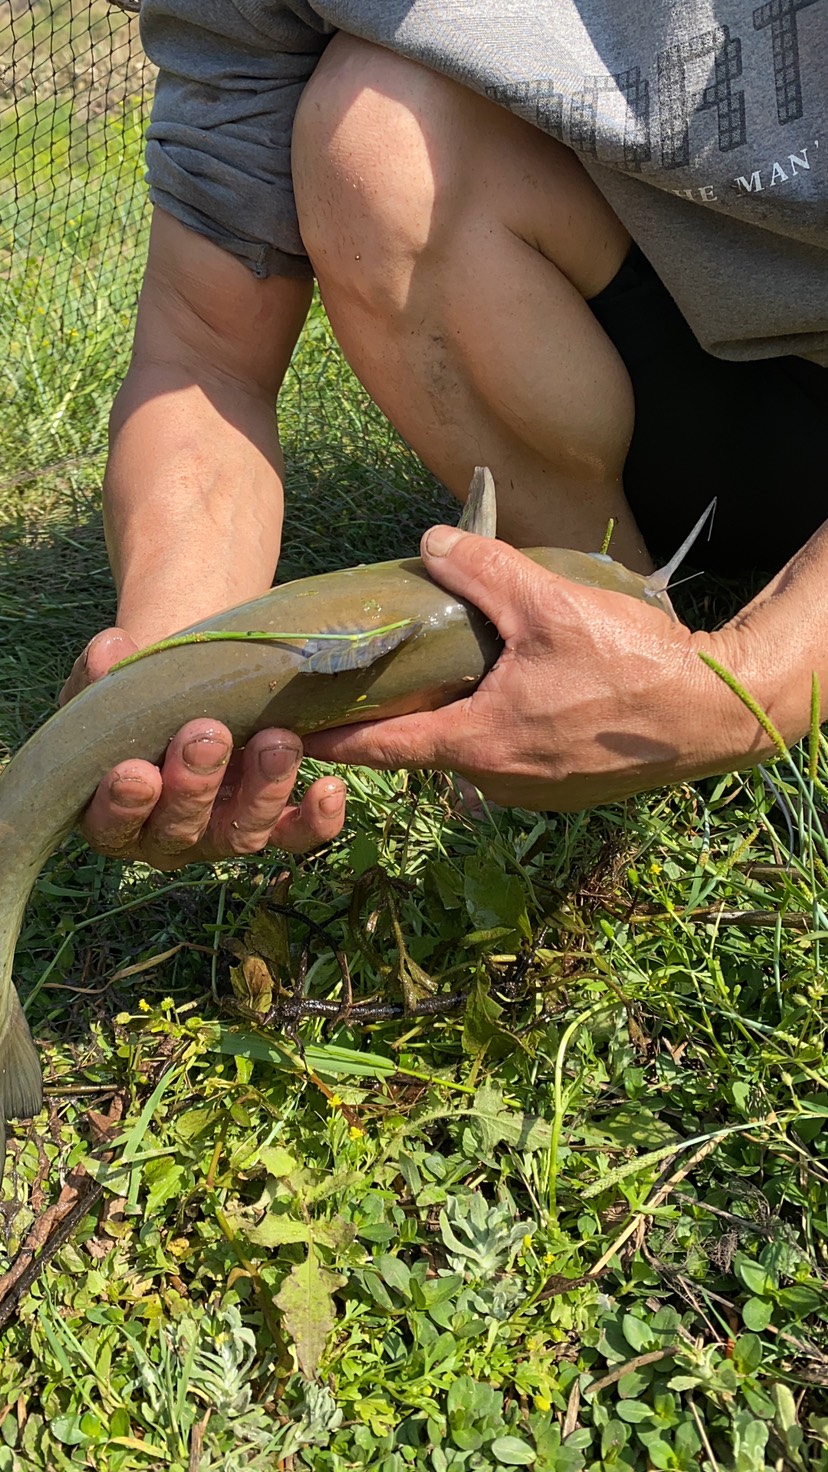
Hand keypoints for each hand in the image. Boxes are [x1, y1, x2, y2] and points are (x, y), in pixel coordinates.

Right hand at [59, 628, 346, 867]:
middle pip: (180, 829)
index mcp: (113, 812)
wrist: (195, 694)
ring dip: (262, 791)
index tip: (136, 769)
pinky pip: (295, 835)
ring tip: (278, 742)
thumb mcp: (114, 686)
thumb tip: (111, 649)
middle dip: (196, 785)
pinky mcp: (271, 825)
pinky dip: (316, 819)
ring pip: (242, 833)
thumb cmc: (143, 699)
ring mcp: (222, 834)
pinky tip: (329, 787)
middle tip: (210, 735)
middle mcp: (168, 835)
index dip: (122, 803)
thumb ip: (101, 674)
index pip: (111, 823)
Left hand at [304, 525, 764, 810]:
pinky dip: (493, 722)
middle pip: (420, 743)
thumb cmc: (632, 665)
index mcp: (477, 742)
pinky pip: (506, 753)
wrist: (715, 713)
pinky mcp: (560, 787)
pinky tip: (510, 684)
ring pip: (466, 747)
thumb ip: (483, 569)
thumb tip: (430, 541)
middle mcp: (494, 780)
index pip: (376, 747)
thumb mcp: (550, 602)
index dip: (326, 735)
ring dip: (451, 712)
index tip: (285, 726)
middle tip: (372, 666)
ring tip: (448, 663)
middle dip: (394, 709)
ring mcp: (530, 790)